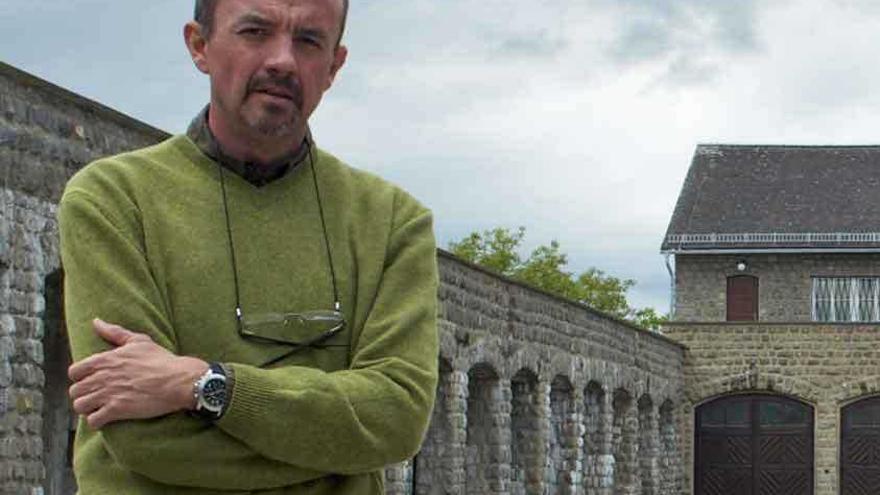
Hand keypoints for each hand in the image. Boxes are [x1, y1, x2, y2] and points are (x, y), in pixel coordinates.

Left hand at [68, 319, 207, 428]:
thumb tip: (96, 321)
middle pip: (75, 391)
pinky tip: (106, 418)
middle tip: (97, 396)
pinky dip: (97, 421)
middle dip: (84, 395)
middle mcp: (102, 376)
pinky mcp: (117, 410)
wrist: (178, 380)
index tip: (92, 380)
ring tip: (99, 408)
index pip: (74, 372)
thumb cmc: (161, 360)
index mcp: (105, 359)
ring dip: (88, 409)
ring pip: (80, 406)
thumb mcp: (138, 341)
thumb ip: (114, 332)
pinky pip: (93, 420)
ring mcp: (108, 394)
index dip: (80, 378)